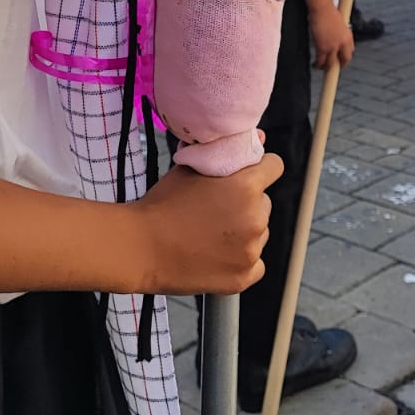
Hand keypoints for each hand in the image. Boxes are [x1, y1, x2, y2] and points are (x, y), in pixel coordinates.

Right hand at [132, 154, 282, 294]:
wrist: (140, 247)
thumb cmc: (162, 204)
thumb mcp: (191, 168)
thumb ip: (227, 152)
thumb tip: (259, 138)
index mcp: (246, 186)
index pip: (274, 167)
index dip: (261, 168)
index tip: (248, 176)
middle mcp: (255, 218)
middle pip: (264, 202)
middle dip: (248, 203)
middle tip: (218, 209)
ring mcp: (251, 250)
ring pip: (260, 232)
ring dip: (245, 231)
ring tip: (211, 234)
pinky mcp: (244, 277)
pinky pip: (255, 264)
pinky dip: (241, 260)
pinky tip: (217, 255)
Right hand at [310, 3, 355, 69]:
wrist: (322, 9)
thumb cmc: (328, 12)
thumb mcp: (338, 24)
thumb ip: (338, 33)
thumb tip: (333, 36)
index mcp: (348, 36)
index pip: (350, 51)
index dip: (344, 57)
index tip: (340, 59)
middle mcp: (343, 43)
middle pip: (345, 60)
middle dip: (339, 65)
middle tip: (333, 68)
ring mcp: (333, 47)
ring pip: (331, 63)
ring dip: (326, 67)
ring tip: (321, 67)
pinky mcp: (323, 48)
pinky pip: (321, 61)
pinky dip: (318, 64)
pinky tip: (315, 64)